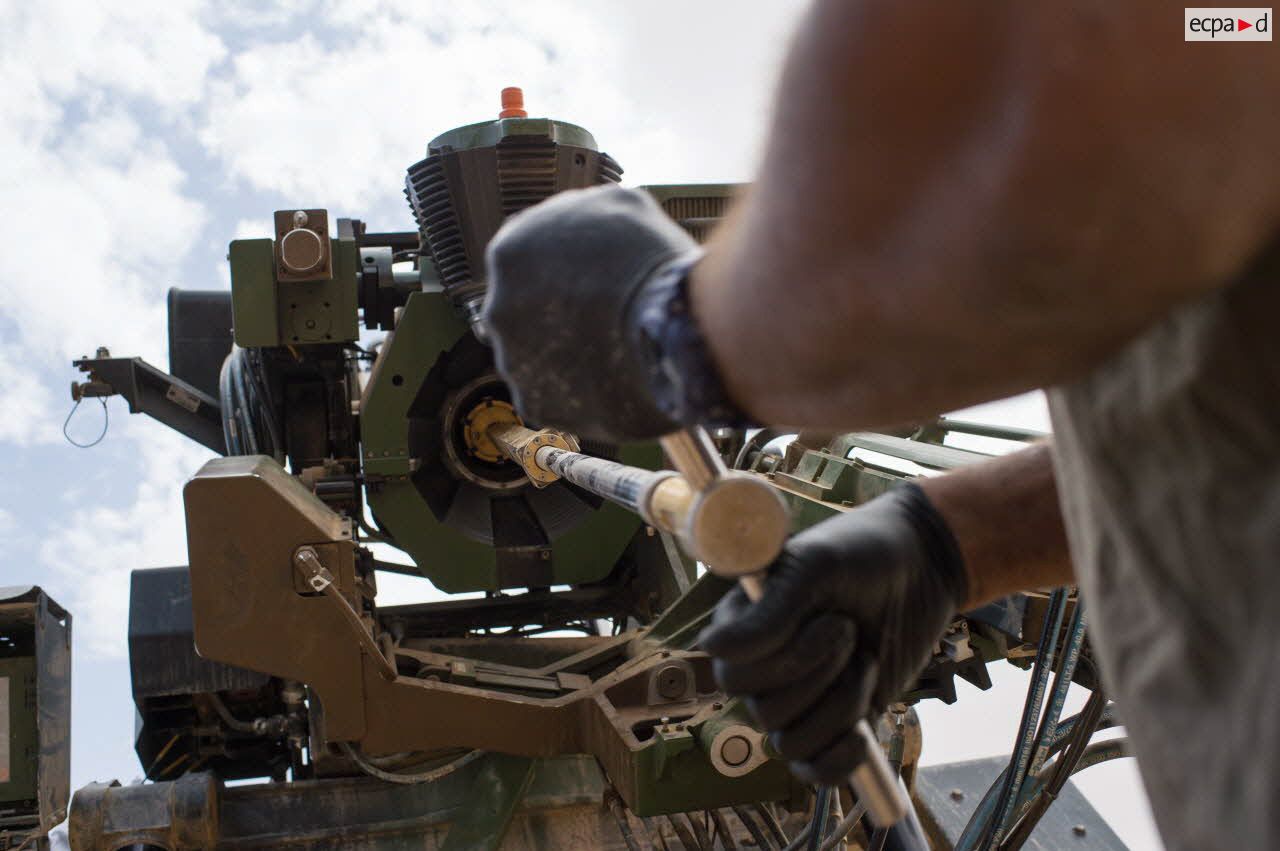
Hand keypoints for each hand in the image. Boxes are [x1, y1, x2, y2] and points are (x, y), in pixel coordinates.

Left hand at [483, 185, 698, 441]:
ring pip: (539, 359)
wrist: (670, 332)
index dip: (568, 271)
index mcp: (511, 252)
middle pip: (527, 313)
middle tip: (608, 320)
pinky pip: (556, 398)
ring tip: (618, 353)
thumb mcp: (620, 206)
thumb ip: (587, 215)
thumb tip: (590, 221)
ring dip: (570, 356)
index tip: (596, 281)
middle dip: (561, 317)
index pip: (530, 261)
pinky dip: (581, 395)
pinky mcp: (535, 404)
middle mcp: (498, 307)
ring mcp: (512, 359)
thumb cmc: (650, 263)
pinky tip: (614, 381)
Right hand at [698, 483, 966, 784]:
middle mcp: (762, 667)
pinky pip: (815, 769)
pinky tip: (862, 729)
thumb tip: (717, 649)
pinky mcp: (833, 724)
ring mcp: (799, 699)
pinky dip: (840, 758)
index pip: (731, 672)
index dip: (782, 658)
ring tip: (865, 661)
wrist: (922, 566)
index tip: (829, 617)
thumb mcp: (815, 567)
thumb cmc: (862, 553)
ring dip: (840, 707)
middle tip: (850, 631)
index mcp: (742, 625)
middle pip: (762, 711)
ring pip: (790, 742)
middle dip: (818, 675)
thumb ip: (769, 610)